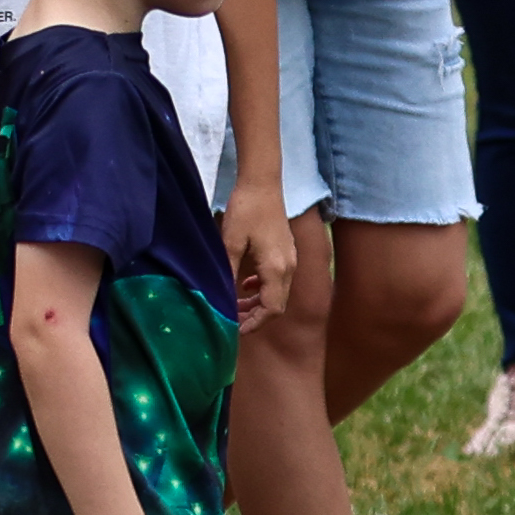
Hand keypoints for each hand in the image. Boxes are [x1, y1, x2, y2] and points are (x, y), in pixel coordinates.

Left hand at [223, 173, 295, 326]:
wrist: (262, 184)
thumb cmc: (245, 210)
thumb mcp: (230, 244)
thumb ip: (228, 275)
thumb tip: (223, 301)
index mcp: (276, 268)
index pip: (272, 308)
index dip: (255, 324)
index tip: (235, 330)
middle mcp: (288, 267)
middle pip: (277, 304)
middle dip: (255, 317)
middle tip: (232, 320)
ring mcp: (290, 259)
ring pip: (277, 293)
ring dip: (258, 303)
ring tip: (236, 304)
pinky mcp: (286, 252)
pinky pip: (277, 280)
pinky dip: (262, 288)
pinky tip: (245, 283)